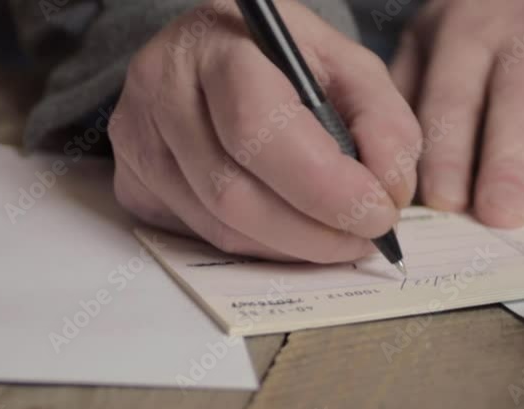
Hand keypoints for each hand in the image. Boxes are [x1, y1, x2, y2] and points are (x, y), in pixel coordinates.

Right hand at [110, 0, 421, 261]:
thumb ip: (383, 120)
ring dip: (290, 247)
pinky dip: (258, 248)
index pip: (259, 129)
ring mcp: (137, 141)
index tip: (378, 213)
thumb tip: (391, 190)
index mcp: (219, 45)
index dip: (324, 186)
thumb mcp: (346, 66)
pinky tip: (289, 231)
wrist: (211, 55)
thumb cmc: (282, 62)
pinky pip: (200, 239)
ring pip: (219, 227)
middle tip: (364, 239)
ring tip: (336, 237)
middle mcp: (162, 89)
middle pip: (233, 193)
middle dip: (312, 232)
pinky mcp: (131, 184)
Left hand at [390, 0, 523, 226]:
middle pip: (520, 99)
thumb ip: (410, 99)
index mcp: (469, 30)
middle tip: (500, 215)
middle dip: (507, 162)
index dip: (450, 151)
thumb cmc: (476, 34)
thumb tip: (400, 173)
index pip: (455, 96)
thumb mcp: (427, 47)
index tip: (446, 202)